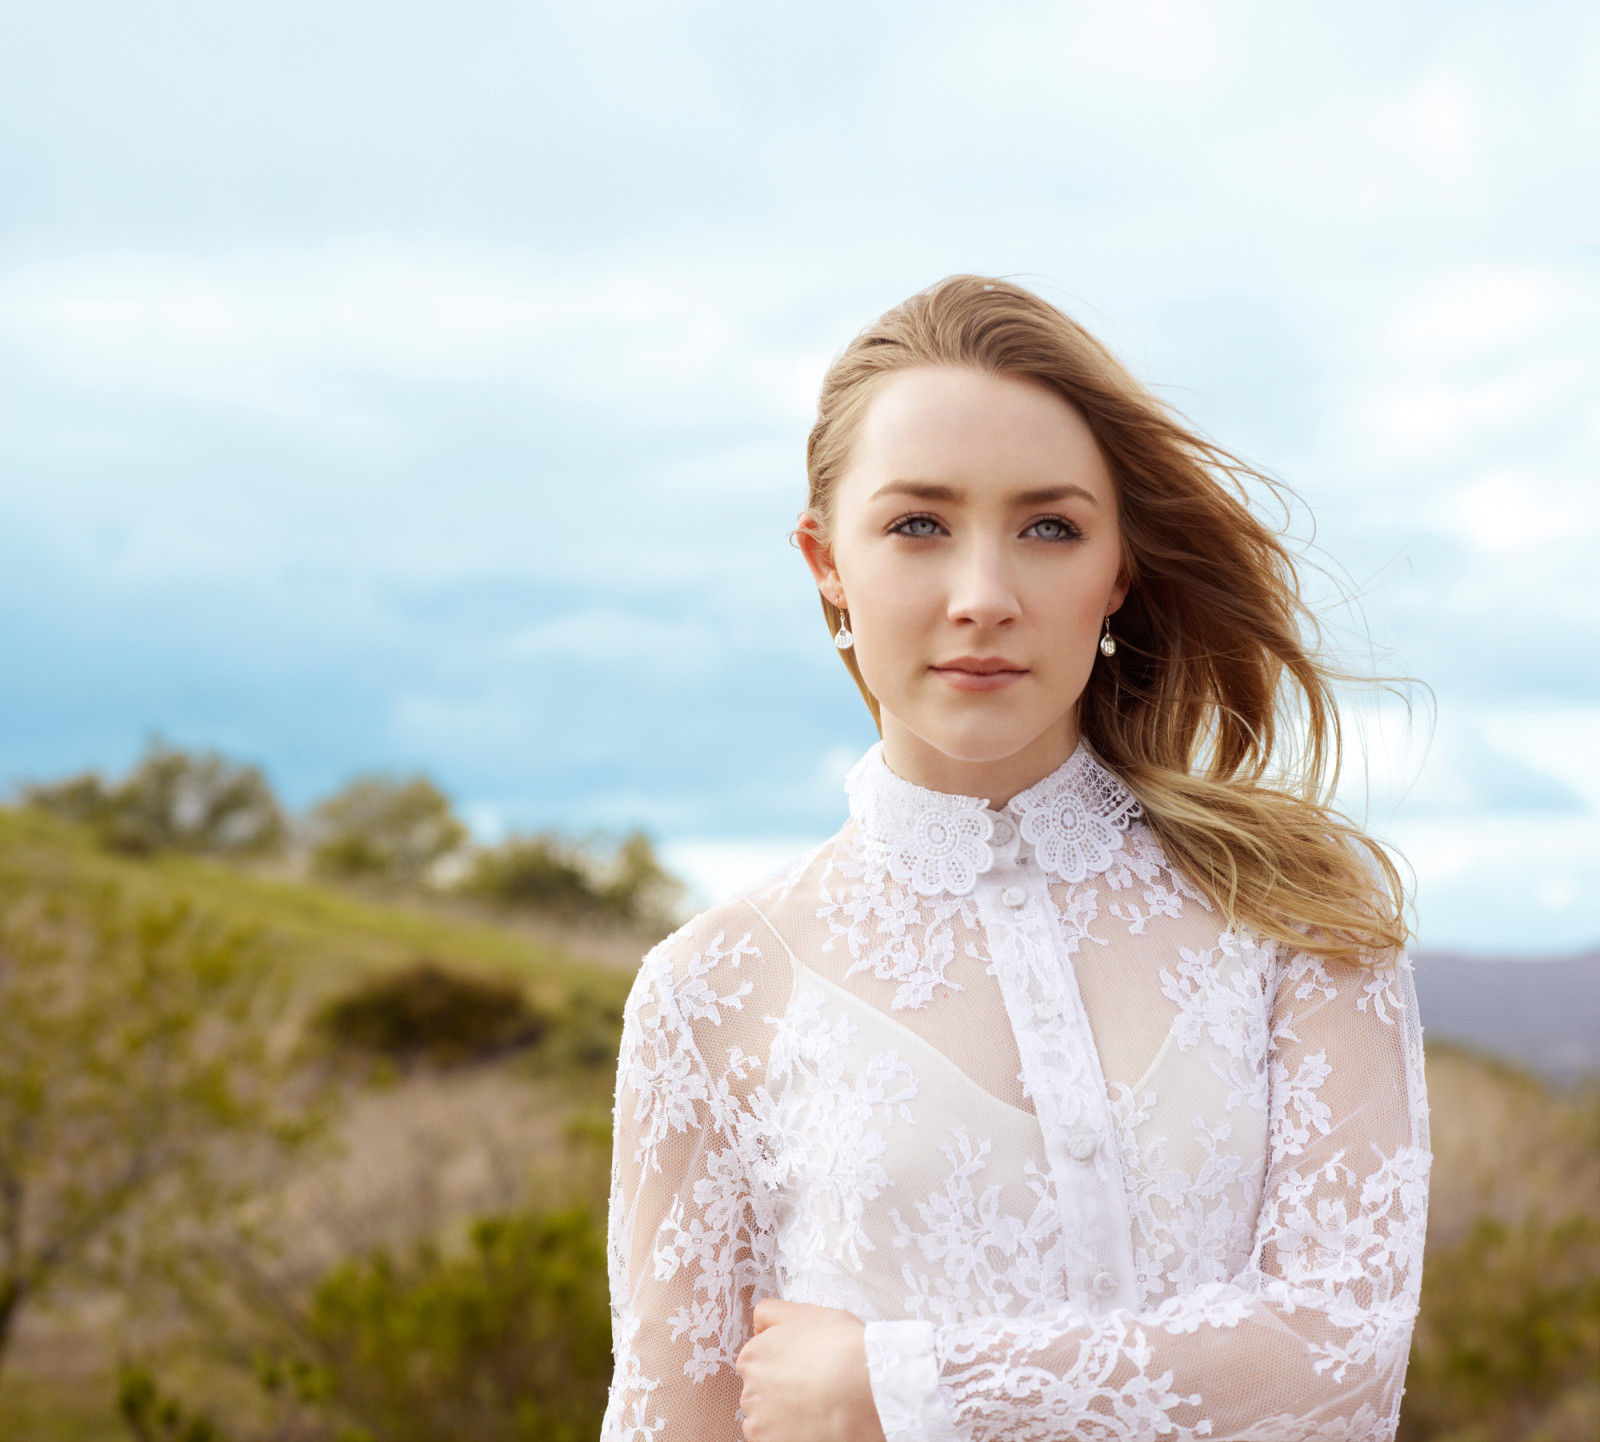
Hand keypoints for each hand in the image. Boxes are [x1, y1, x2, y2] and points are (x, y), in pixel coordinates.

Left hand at [734, 1298, 887, 1441]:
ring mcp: (761, 1424)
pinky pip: (775, 1441)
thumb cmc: (840, 1347)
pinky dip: (790, 1436)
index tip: (804, 1365)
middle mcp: (749, 1392)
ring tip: (817, 1408)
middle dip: (781, 1390)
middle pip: (761, 1392)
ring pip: (767, 1421)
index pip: (758, 1361)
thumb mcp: (804, 1313)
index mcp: (752, 1357)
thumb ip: (771, 1314)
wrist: (867, 1388)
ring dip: (783, 1417)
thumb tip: (758, 1325)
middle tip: (814, 1387)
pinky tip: (814, 1425)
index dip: (784, 1362)